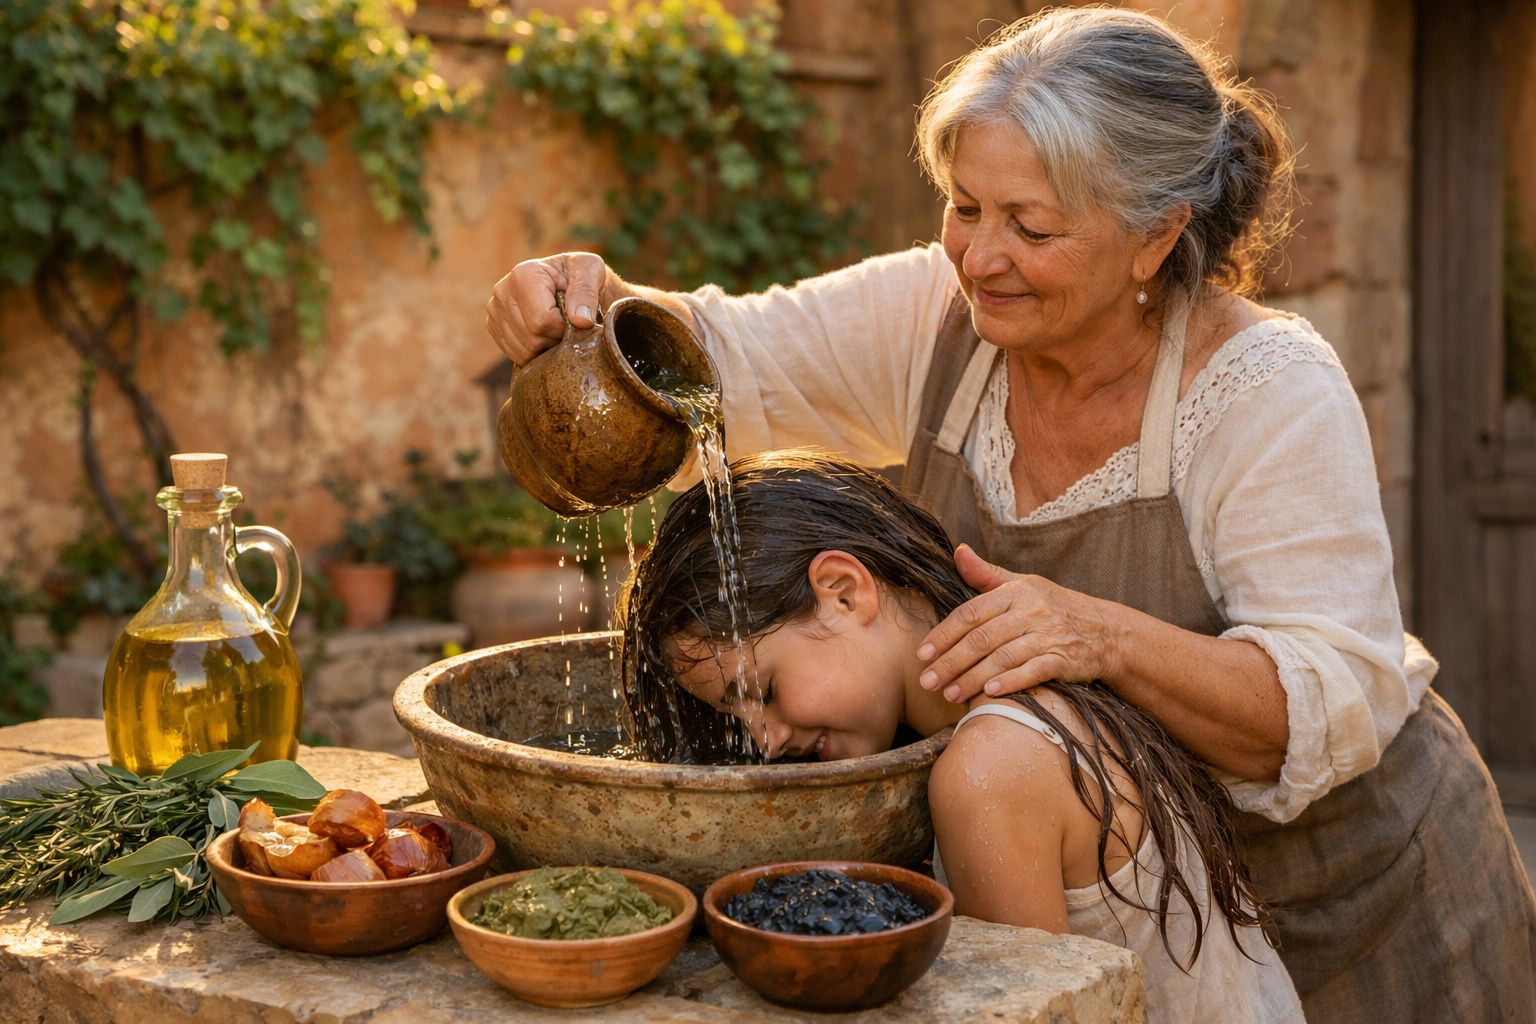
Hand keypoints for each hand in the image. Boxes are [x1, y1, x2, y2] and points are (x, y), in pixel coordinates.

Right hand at [484, 251, 612, 364]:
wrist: (568, 280)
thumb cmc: (581, 273)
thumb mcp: (591, 270)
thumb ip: (587, 292)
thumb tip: (581, 321)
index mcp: (523, 274)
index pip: (542, 321)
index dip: (564, 328)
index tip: (575, 318)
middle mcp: (502, 291)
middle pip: (532, 339)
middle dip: (556, 339)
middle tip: (567, 325)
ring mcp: (495, 311)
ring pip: (524, 352)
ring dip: (547, 349)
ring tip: (556, 328)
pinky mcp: (494, 327)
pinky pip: (516, 356)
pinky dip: (535, 354)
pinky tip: (545, 336)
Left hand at [918, 545, 1124, 702]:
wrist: (1105, 631)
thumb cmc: (1054, 607)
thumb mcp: (1023, 585)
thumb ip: (986, 574)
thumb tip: (957, 551)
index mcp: (1016, 592)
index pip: (971, 613)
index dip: (945, 634)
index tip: (923, 653)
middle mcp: (1031, 611)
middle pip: (982, 638)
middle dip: (951, 662)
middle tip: (928, 682)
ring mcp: (1048, 635)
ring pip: (1003, 657)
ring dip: (973, 678)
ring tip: (951, 694)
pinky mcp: (1064, 659)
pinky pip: (1033, 672)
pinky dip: (1011, 682)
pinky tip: (990, 693)